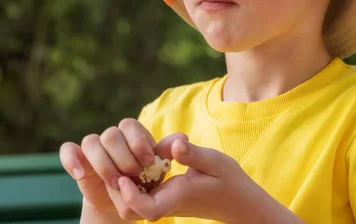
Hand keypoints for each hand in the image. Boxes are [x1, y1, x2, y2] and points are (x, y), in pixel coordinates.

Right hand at [59, 118, 187, 219]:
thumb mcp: (159, 168)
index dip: (138, 142)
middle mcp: (112, 137)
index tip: (148, 162)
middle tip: (133, 176)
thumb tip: (182, 138)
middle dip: (123, 157)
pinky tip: (81, 174)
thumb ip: (167, 152)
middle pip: (111, 134)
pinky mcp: (78, 160)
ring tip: (115, 182)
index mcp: (132, 133)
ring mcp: (94, 148)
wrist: (127, 199)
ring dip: (103, 163)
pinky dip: (72, 160)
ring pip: (91, 141)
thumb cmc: (146, 179)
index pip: (130, 125)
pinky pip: (68, 151)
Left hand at [117, 139, 303, 222]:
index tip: (125, 176)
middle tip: (119, 162)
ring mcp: (163, 202)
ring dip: (124, 184)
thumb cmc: (229, 180)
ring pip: (131, 205)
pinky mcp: (162, 198)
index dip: (130, 196)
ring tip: (129, 159)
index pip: (147, 209)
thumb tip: (175, 144)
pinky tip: (141, 160)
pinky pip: (139, 196)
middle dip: (118, 190)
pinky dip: (133, 180)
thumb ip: (194, 154)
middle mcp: (167, 202)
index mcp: (178, 196)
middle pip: (130, 211)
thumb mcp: (215, 161)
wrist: (237, 200)